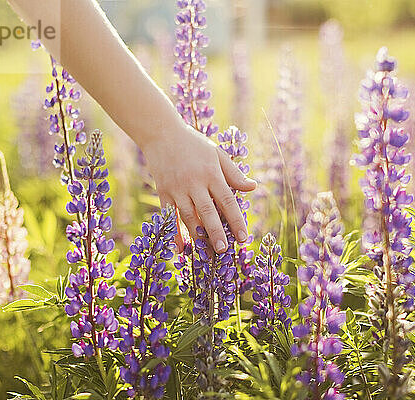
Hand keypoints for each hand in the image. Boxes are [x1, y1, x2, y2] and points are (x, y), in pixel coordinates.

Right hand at [141, 122, 255, 252]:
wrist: (161, 133)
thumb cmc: (194, 144)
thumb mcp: (217, 154)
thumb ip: (233, 173)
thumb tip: (253, 187)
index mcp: (211, 173)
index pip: (227, 200)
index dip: (236, 220)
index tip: (243, 238)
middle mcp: (195, 182)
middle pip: (207, 212)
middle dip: (216, 233)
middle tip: (224, 251)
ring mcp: (177, 188)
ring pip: (189, 217)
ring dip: (198, 236)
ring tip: (207, 254)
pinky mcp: (164, 192)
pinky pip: (170, 216)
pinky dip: (175, 233)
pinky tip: (182, 248)